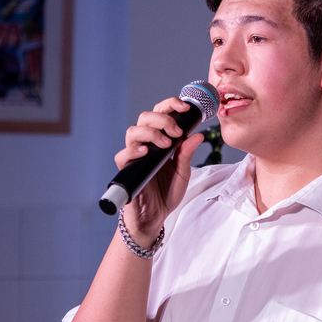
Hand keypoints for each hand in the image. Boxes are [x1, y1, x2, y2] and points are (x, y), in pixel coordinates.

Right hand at [114, 97, 204, 245]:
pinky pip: (123, 155)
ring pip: (133, 131)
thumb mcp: (183, 172)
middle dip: (163, 119)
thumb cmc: (167, 193)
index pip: (160, 114)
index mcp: (160, 140)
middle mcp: (145, 144)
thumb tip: (198, 134)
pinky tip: (146, 152)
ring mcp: (135, 156)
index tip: (186, 108)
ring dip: (151, 133)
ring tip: (166, 144)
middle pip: (145, 117)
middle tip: (177, 132)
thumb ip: (187, 153)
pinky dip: (133, 151)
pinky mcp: (127, 171)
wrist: (156, 216)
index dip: (170, 105)